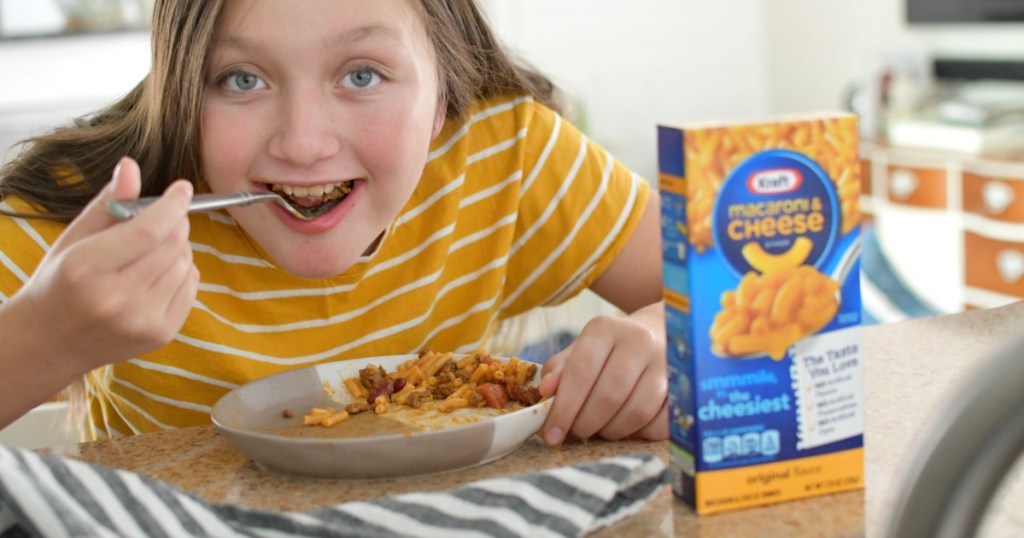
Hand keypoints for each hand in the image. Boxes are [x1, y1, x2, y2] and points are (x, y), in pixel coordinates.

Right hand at [14, 157, 198, 370]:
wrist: (50, 342)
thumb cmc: (61, 282)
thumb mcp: (74, 239)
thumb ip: (108, 204)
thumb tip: (131, 166)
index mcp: (87, 269)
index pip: (148, 231)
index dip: (172, 205)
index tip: (182, 188)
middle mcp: (116, 299)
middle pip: (172, 246)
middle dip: (175, 223)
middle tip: (162, 218)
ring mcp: (142, 321)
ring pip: (186, 264)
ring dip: (178, 249)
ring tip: (150, 251)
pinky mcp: (161, 334)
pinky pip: (191, 287)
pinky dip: (183, 272)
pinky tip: (157, 274)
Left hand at [538, 302, 668, 444]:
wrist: (657, 333)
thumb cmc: (608, 349)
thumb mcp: (579, 351)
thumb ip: (559, 370)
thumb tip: (546, 392)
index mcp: (605, 329)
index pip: (581, 372)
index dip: (564, 408)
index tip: (551, 435)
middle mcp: (638, 340)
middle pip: (608, 396)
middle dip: (586, 424)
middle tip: (576, 432)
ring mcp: (665, 362)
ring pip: (636, 411)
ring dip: (612, 431)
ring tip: (600, 429)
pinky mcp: (684, 384)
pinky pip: (661, 422)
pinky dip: (641, 433)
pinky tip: (628, 428)